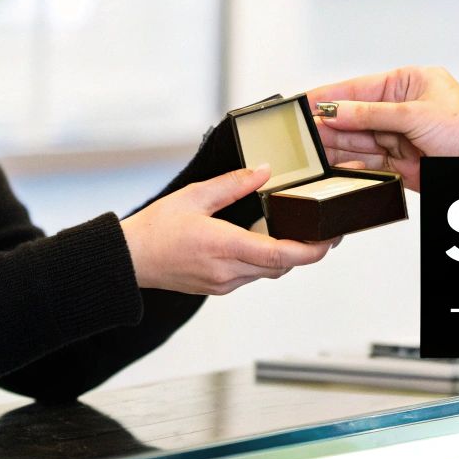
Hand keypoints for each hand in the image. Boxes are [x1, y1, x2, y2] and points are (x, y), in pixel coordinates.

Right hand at [121, 166, 332, 294]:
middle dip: (304, 250)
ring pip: (267, 272)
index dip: (310, 250)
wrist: (130, 259)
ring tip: (292, 230)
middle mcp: (228, 271)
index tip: (328, 239)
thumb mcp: (194, 196)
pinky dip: (262, 260)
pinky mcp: (217, 287)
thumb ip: (233, 184)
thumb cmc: (156, 228)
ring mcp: (223, 283)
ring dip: (283, 256)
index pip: (280, 255)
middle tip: (320, 229)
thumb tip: (264, 171)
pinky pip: (251, 275)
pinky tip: (258, 240)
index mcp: (224, 247)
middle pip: (281, 266)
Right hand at [305, 66, 458, 189]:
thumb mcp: (416, 115)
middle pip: (356, 115)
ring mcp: (401, 136)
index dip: (331, 95)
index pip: (361, 87)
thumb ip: (372, 115)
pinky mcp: (401, 163)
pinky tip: (334, 164)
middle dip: (331, 124)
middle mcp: (402, 108)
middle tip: (303, 131)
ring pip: (359, 140)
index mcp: (410, 83)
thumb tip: (337, 111)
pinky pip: (368, 162)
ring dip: (337, 145)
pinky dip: (351, 164)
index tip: (305, 101)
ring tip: (313, 150)